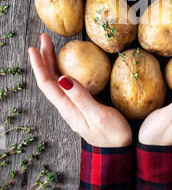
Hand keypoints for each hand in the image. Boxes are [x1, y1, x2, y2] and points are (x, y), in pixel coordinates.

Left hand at [27, 33, 131, 147]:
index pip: (47, 83)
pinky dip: (63, 68)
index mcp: (67, 108)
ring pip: (56, 80)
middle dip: (44, 57)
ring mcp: (73, 105)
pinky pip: (67, 83)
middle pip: (49, 78)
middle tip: (44, 38)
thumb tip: (63, 77)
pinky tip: (68, 64)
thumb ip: (81, 97)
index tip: (34, 47)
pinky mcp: (81, 104)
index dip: (39, 65)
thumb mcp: (98, 115)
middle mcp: (66, 105)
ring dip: (51, 62)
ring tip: (51, 45)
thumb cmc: (112, 135)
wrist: (119, 152)